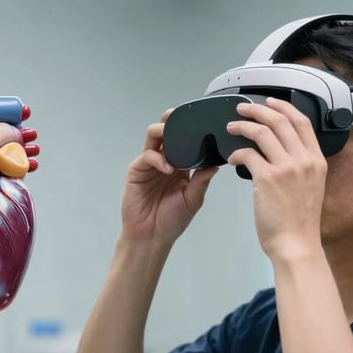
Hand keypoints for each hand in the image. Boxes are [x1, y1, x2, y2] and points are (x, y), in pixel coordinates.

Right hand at [121, 109, 217, 244]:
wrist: (151, 237)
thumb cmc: (171, 221)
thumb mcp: (193, 200)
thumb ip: (201, 181)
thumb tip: (216, 164)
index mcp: (180, 166)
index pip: (185, 141)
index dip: (192, 130)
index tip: (204, 121)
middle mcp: (165, 161)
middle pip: (167, 132)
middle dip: (174, 121)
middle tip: (184, 116)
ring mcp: (150, 164)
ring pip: (153, 137)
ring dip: (163, 131)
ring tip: (173, 134)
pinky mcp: (136, 170)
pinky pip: (147, 156)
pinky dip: (158, 158)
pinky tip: (168, 168)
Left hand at [226, 98, 326, 258]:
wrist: (296, 244)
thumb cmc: (300, 223)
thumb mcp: (311, 187)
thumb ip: (301, 167)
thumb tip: (283, 153)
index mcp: (317, 161)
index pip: (302, 122)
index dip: (284, 107)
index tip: (270, 102)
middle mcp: (304, 160)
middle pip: (280, 121)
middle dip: (259, 109)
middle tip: (243, 108)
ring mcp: (286, 168)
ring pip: (262, 132)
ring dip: (243, 126)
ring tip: (231, 126)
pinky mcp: (267, 179)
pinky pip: (247, 154)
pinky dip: (236, 152)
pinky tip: (231, 157)